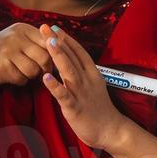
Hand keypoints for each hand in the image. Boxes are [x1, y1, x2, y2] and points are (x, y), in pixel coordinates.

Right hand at [0, 23, 53, 90]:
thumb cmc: (4, 52)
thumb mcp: (18, 40)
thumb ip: (37, 41)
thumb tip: (63, 48)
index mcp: (23, 28)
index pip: (49, 41)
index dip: (54, 55)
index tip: (53, 62)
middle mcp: (15, 37)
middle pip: (44, 57)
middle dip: (45, 68)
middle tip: (41, 72)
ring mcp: (7, 51)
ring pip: (34, 70)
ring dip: (32, 76)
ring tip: (25, 73)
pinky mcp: (1, 66)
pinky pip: (21, 78)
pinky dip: (21, 81)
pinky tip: (14, 76)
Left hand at [40, 24, 125, 150]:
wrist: (111, 130)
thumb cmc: (99, 108)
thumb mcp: (93, 85)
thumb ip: (81, 72)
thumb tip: (69, 59)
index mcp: (92, 73)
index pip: (79, 52)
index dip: (67, 39)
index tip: (55, 27)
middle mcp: (87, 80)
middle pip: (72, 57)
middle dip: (58, 41)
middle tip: (45, 27)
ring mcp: (81, 93)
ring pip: (69, 71)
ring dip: (58, 56)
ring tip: (49, 42)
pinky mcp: (75, 108)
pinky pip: (64, 95)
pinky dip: (55, 86)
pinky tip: (45, 77)